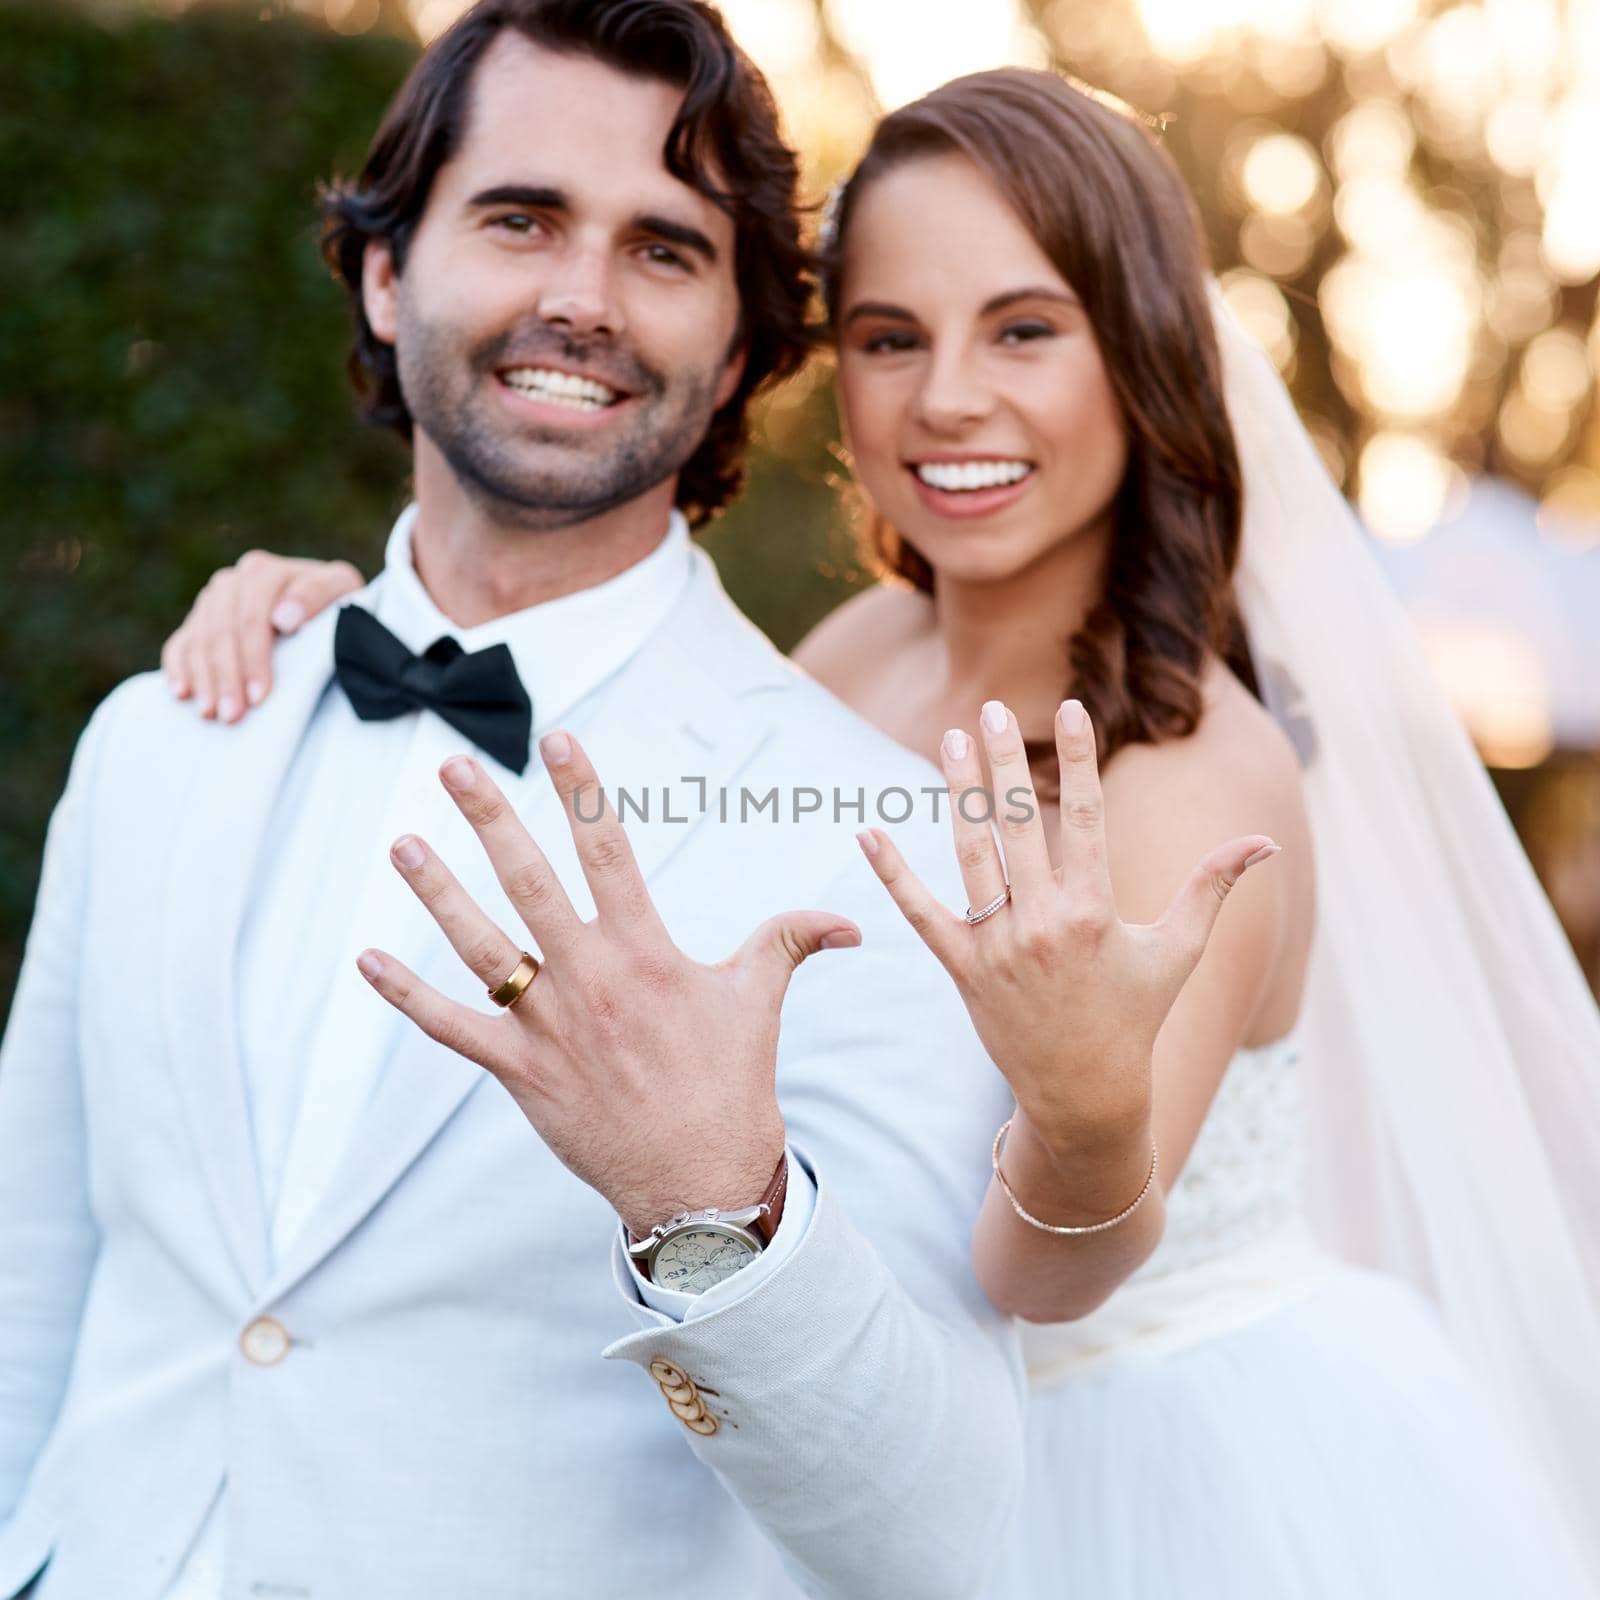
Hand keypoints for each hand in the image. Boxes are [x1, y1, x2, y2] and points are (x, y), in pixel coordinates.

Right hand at [160, 550, 363, 720]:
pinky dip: (178, 668)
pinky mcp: (199, 621)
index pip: (251, 617)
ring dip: (203, 679)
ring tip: (211, 713)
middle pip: (221, 631)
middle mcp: (233, 582)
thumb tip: (282, 618)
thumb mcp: (341, 591)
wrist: (326, 607)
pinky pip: (180, 644)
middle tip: (233, 715)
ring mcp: (213, 601)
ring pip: (198, 639)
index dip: (253, 657)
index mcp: (265, 573)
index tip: (260, 695)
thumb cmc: (337, 604)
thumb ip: (317, 594)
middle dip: (226, 676)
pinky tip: (181, 693)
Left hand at [355, 732, 860, 1235]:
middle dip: (491, 818)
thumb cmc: (732, 1084)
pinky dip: (408, 996)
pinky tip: (366, 961)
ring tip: (402, 843)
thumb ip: (790, 942)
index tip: (557, 738)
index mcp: (648, 951)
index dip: (583, 788)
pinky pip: (453, 1028)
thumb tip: (851, 921)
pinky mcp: (520, 1071)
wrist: (699, 1180)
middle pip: (530, 882)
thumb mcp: (759, 1001)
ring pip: (481, 946)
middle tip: (453, 767)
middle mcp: (592, 979)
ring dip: (437, 893)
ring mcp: (550, 1026)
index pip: (609, 850)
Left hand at [857, 698, 1279, 1161]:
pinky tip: (867, 832)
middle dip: (1003, 761)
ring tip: (952, 739)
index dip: (1077, 759)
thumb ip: (1212, 889)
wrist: (1084, 1094)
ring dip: (959, 793)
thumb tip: (1265, 843)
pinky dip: (892, 873)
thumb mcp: (1177, 952)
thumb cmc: (1136, 1016)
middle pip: (1017, 824)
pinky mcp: (962, 968)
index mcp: (1095, 911)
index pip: (1084, 817)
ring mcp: (998, 946)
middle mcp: (1043, 922)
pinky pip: (920, 912)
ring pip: (971, 853)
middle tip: (990, 708)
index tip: (1068, 707)